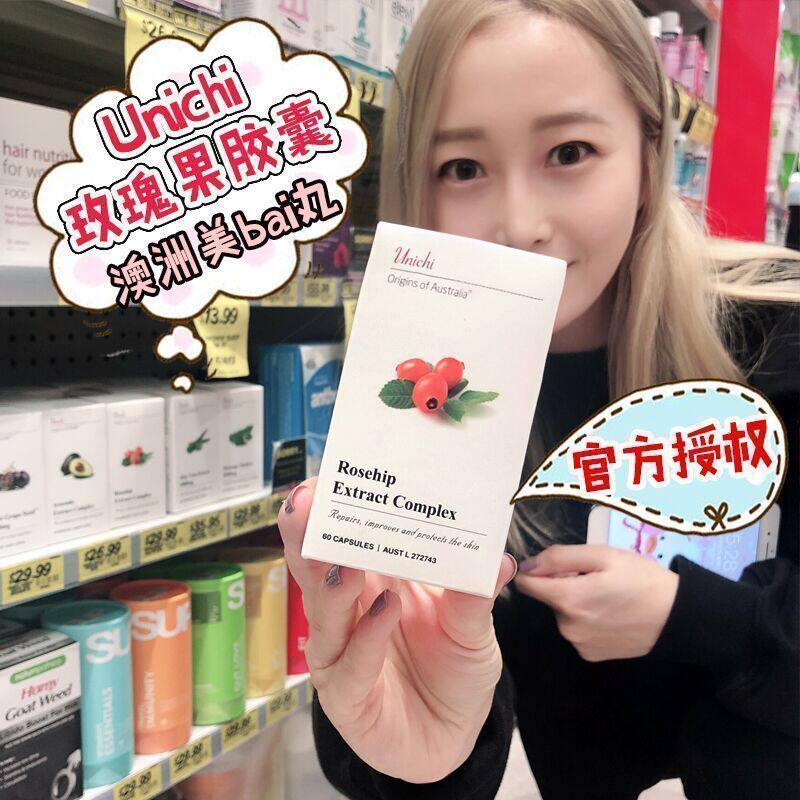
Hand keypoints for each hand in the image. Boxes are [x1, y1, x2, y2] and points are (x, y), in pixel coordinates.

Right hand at [278, 478, 517, 782]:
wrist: (452, 733)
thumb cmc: (453, 666)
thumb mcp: (472, 625)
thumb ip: (475, 593)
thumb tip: (498, 557)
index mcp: (369, 578)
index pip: (335, 534)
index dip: (323, 507)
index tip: (325, 477)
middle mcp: (345, 611)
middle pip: (312, 566)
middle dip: (307, 532)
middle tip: (307, 502)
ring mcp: (339, 653)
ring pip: (323, 613)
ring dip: (333, 582)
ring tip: (348, 561)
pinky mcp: (346, 697)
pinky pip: (351, 665)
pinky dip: (367, 637)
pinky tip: (385, 611)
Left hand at [513, 544, 677, 661]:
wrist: (678, 617)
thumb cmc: (641, 579)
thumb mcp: (601, 555)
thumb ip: (558, 558)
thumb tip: (526, 565)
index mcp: (567, 599)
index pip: (526, 584)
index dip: (533, 569)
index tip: (549, 563)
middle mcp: (567, 627)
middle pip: (549, 596)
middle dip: (564, 583)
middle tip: (596, 576)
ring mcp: (579, 644)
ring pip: (564, 612)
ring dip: (576, 601)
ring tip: (607, 594)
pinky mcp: (591, 655)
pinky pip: (577, 629)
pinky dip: (587, 619)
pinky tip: (610, 613)